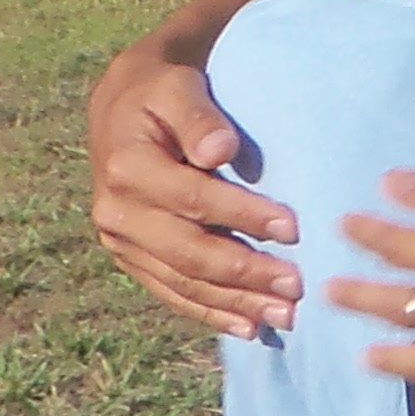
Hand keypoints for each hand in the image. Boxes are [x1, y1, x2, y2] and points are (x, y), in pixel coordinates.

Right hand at [85, 38, 296, 337]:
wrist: (121, 107)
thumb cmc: (164, 92)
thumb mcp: (178, 88)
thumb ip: (199, 116)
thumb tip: (220, 150)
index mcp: (127, 166)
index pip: (194, 199)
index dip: (243, 216)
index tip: (294, 227)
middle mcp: (116, 212)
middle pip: (189, 252)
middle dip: (246, 273)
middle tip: (298, 288)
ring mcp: (121, 242)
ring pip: (183, 282)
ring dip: (236, 303)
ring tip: (287, 317)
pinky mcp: (130, 258)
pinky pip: (172, 293)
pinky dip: (211, 313)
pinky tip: (249, 328)